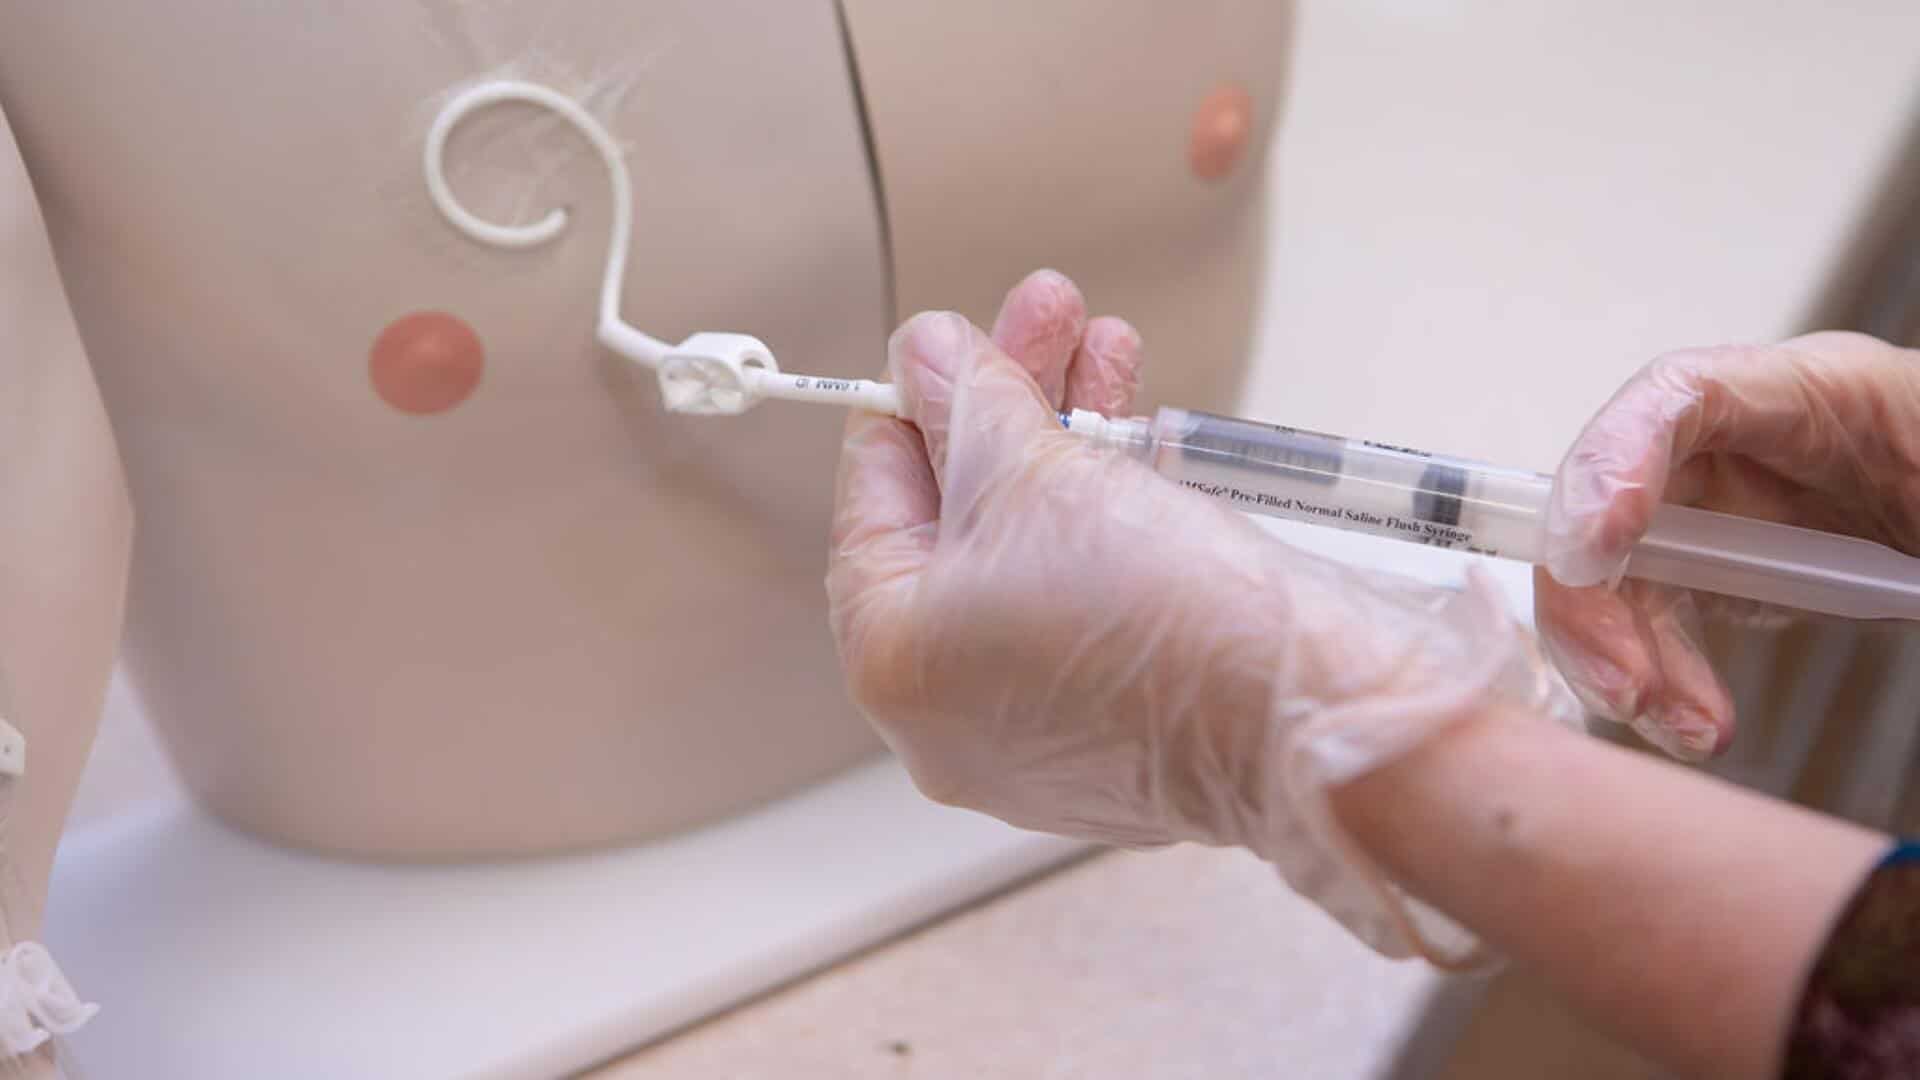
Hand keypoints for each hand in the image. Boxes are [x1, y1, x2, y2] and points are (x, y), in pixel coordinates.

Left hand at [828, 270, 1575, 961]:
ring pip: (1035, 550)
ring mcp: (1042, 727)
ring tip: (1107, 342)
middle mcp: (953, 713)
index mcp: (894, 666)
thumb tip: (930, 356)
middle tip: (1046, 310)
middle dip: (1010, 402)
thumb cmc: (1157, 611)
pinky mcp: (1127, 720)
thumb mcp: (1034, 470)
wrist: (1316, 713)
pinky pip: (1093, 593)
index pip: (872, 509)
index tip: (944, 342)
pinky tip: (1141, 422)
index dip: (910, 407)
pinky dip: (1112, 508)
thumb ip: (969, 402)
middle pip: (961, 523)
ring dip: (1070, 434)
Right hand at [1536, 331, 1919, 759]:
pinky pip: (1647, 625)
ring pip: (1607, 579)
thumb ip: (1911, 502)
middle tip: (1627, 684)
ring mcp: (1705, 510)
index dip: (1615, 463)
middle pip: (1602, 503)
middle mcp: (1722, 446)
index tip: (1596, 551)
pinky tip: (1693, 724)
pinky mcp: (1704, 572)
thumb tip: (1861, 568)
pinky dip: (1657, 682)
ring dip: (1620, 660)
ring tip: (1684, 727)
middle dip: (1590, 600)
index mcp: (1794, 392)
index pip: (1674, 397)